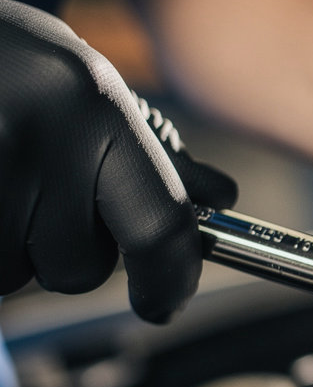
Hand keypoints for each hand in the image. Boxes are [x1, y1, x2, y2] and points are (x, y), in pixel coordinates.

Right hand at [0, 0, 235, 321]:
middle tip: (26, 179)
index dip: (170, 279)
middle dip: (60, 245)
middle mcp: (35, 141)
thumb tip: (218, 199)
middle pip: (79, 268)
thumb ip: (149, 148)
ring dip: (5, 247)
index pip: (159, 227)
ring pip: (14, 278)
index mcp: (91, 106)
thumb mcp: (78, 83)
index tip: (164, 303)